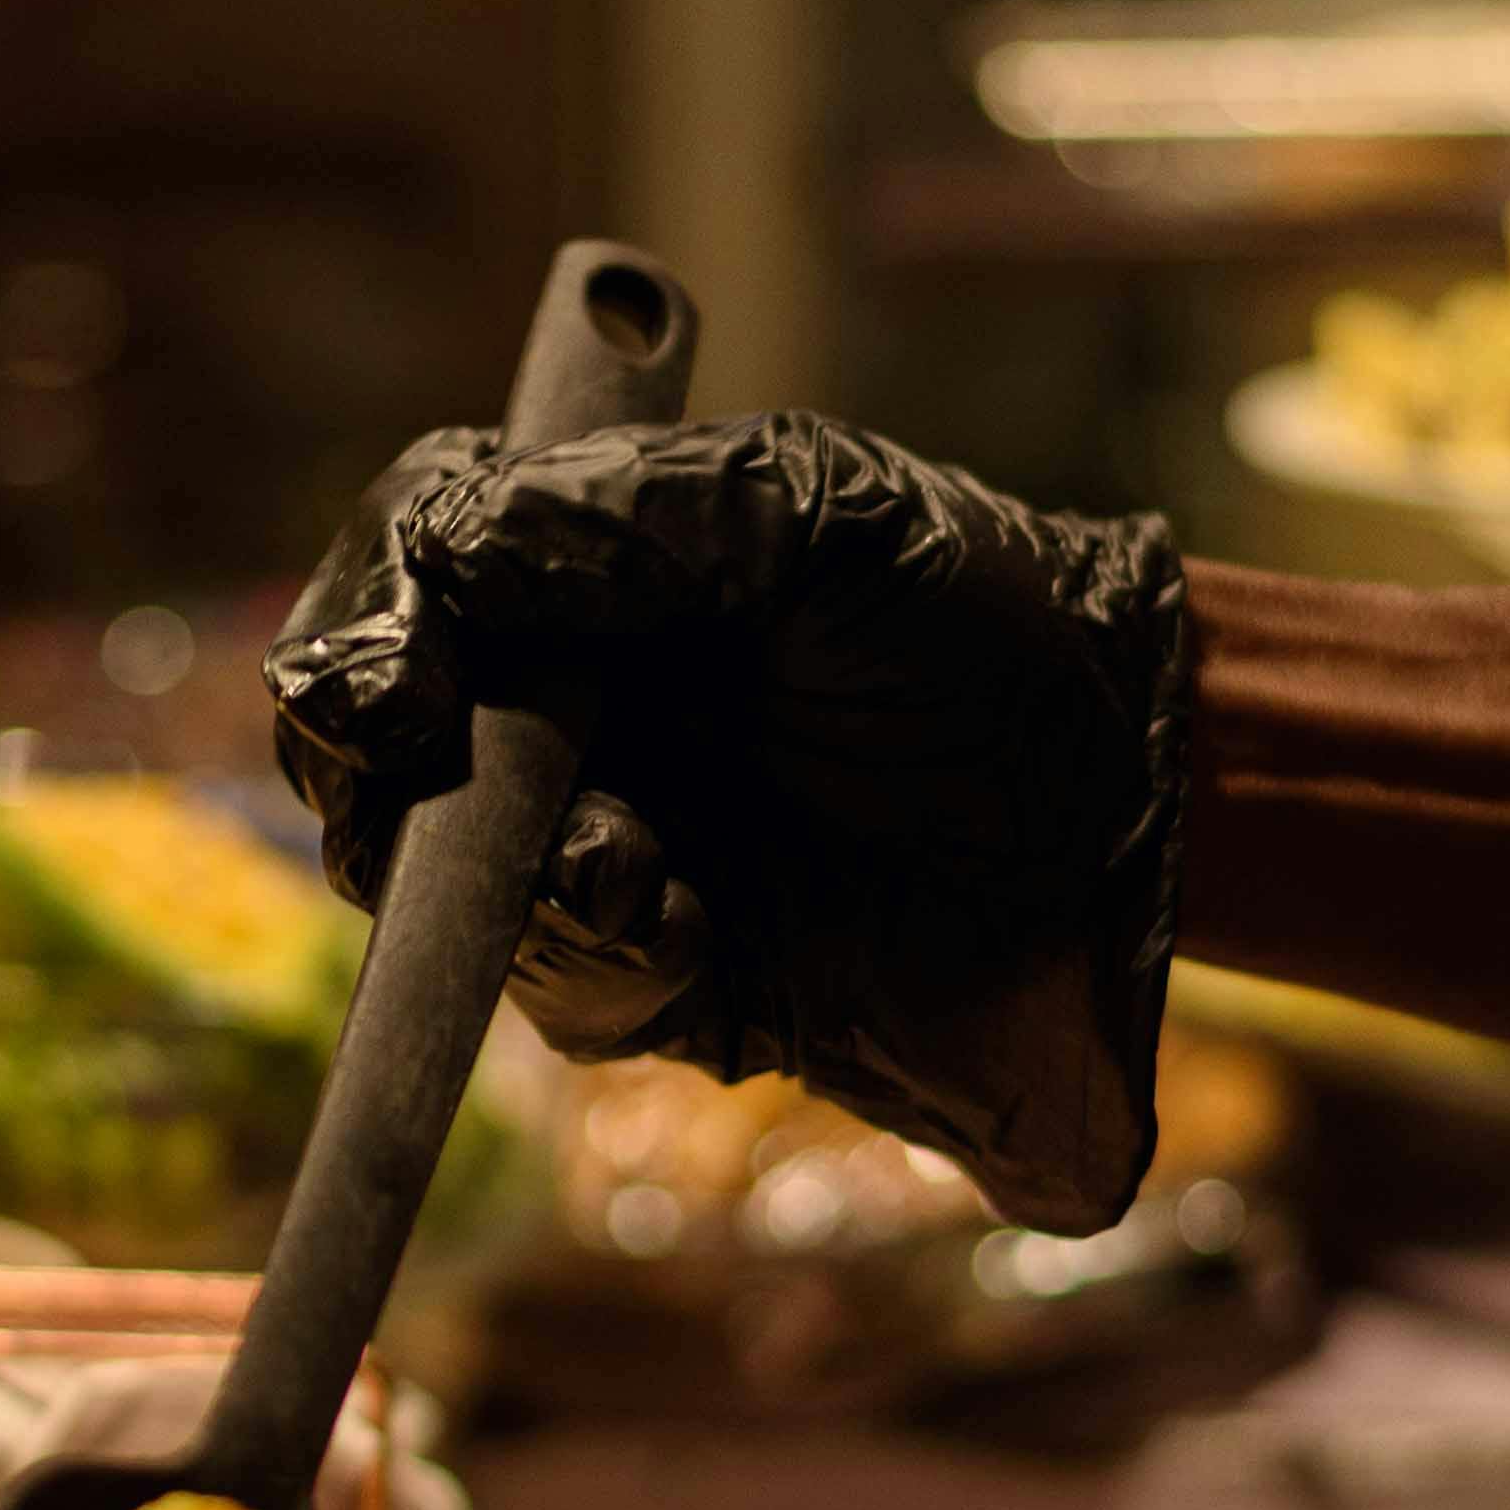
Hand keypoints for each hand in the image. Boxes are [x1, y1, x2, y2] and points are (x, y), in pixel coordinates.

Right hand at [265, 409, 1188, 1232]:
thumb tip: (449, 547)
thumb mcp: (813, 512)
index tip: (392, 670)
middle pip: (380, 750)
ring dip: (506, 876)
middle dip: (385, 768)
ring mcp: (618, 852)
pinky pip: (568, 996)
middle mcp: (582, 715)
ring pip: (448, 890)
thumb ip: (626, 517)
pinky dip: (599, 961)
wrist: (1143, 808)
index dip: (365, 625)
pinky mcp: (679, 988)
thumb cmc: (993, 628)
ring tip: (625, 855)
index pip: (409, 585)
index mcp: (595, 583)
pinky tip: (687, 926)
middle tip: (431, 764)